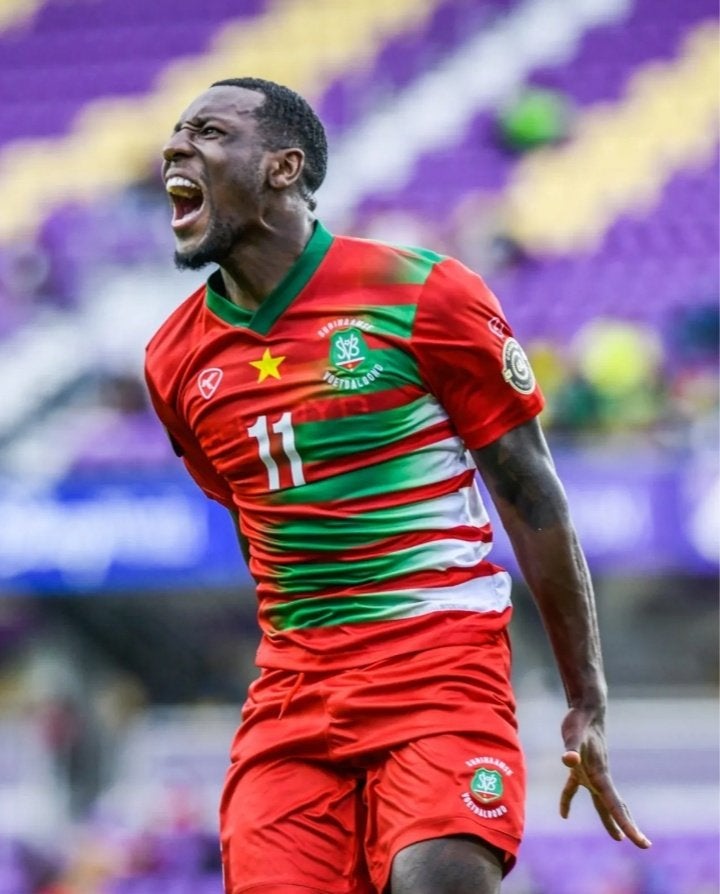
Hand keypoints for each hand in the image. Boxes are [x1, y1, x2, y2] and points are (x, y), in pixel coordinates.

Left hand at [560, 706, 651, 848]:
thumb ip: (571, 748)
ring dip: (609, 819)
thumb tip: (569, 760)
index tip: (641, 843)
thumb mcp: (573, 735)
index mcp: (600, 776)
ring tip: (618, 837)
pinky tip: (564, 814)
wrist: (585, 709)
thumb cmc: (580, 722)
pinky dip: (569, 801)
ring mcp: (590, 772)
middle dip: (628, 826)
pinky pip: (574, 789)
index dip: (627, 825)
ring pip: (602, 802)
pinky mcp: (578, 766)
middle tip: (643, 844)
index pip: (615, 806)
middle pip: (615, 807)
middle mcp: (599, 777)